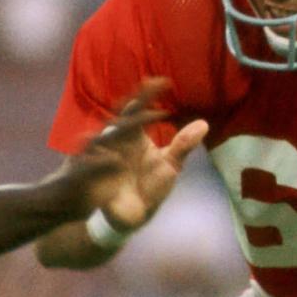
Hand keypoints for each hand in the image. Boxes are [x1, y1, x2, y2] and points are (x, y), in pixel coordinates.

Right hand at [62, 78, 209, 231]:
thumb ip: (183, 144)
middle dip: (131, 109)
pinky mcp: (96, 180)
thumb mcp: (170, 165)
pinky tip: (114, 161)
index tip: (163, 81)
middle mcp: (117, 141)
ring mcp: (104, 159)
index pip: (139, 110)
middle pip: (121, 119)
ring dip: (112, 132)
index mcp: (134, 135)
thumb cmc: (151, 185)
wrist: (134, 215)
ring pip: (103, 138)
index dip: (148, 94)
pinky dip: (101, 163)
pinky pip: (93, 168)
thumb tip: (203, 124)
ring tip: (124, 122)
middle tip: (143, 95)